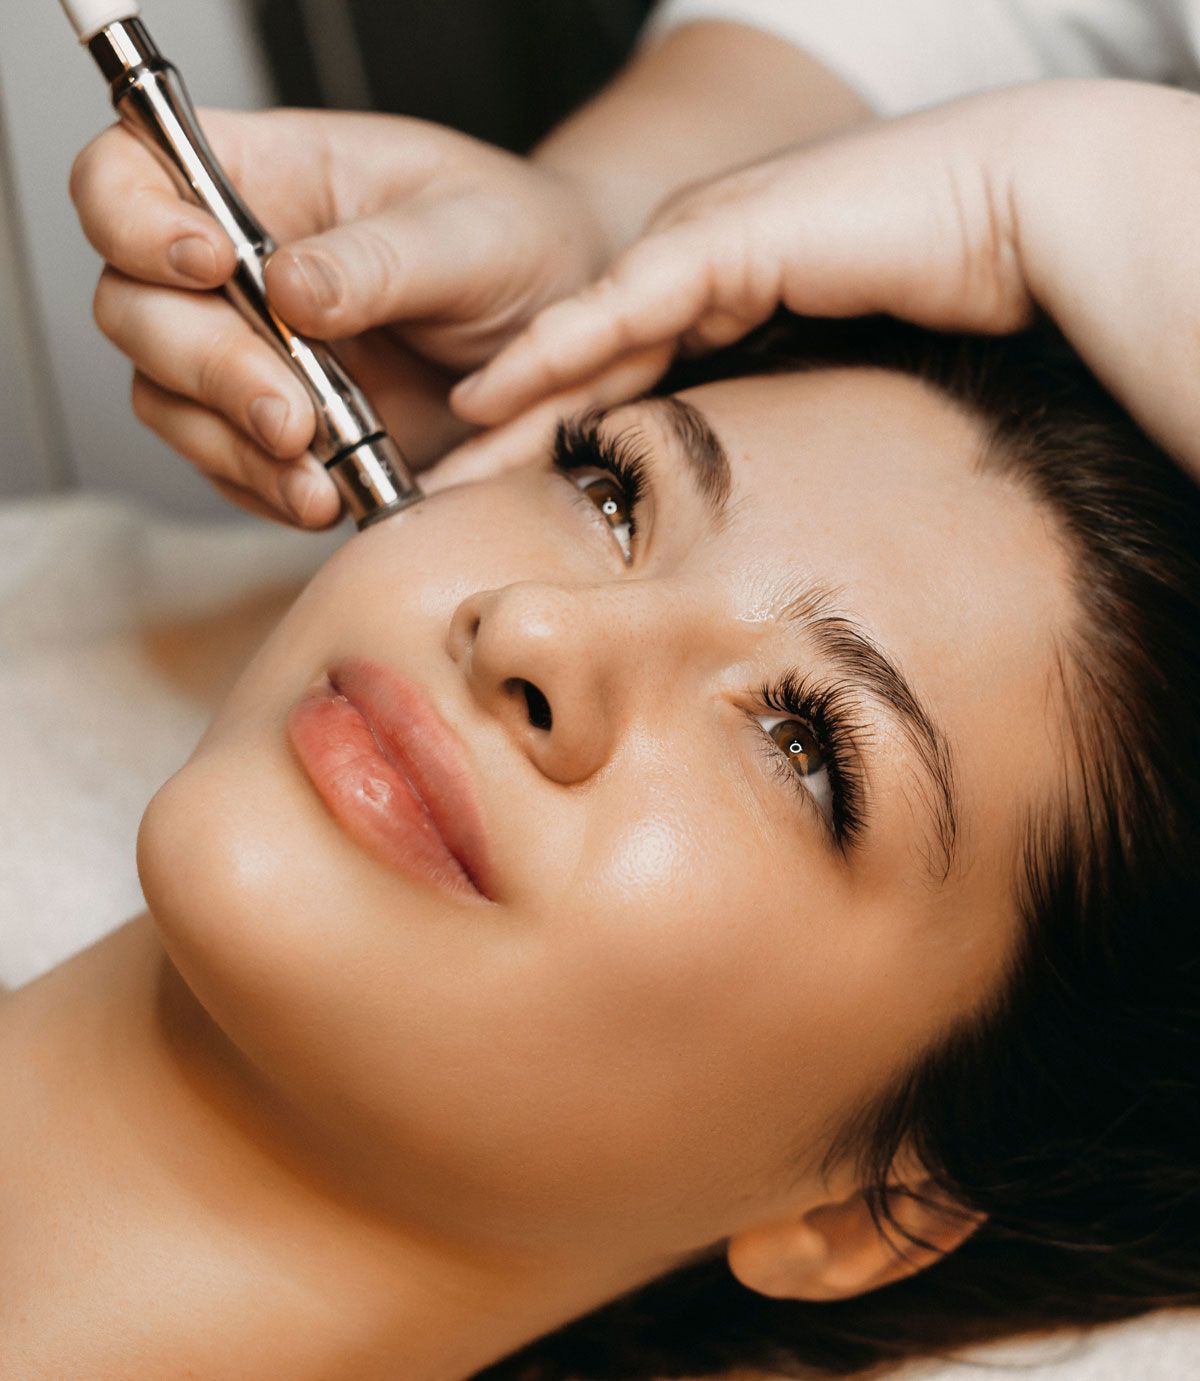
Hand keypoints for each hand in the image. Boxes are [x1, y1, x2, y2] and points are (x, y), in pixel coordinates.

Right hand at [70, 108, 607, 524]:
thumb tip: (288, 289)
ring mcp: (247, 353)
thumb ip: (381, 260)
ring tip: (317, 480)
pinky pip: (231, 467)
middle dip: (207, 369)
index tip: (212, 264)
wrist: (564, 339)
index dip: (136, 223)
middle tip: (292, 418)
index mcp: (262, 178)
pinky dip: (269, 491)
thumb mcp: (472, 236)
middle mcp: (232, 267)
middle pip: (134, 309)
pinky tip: (326, 498)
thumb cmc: (516, 247)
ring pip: (170, 400)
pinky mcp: (276, 430)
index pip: (127, 180)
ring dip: (233, 447)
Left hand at [451, 81, 1199, 489]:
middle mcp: (692, 278)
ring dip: (510, 399)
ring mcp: (701, 250)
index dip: (555, 449)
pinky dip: (560, 352)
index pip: (619, 392)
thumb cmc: (943, 296)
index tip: (505, 514)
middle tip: (438, 496)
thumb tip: (763, 524)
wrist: (1014, 208)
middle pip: (580, 367)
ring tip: (443, 454)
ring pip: (582, 338)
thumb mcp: (834, 382)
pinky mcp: (723, 239)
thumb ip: (783, 433)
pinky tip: (499, 392)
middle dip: (508, 435)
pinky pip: (625, 307)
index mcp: (716, 312)